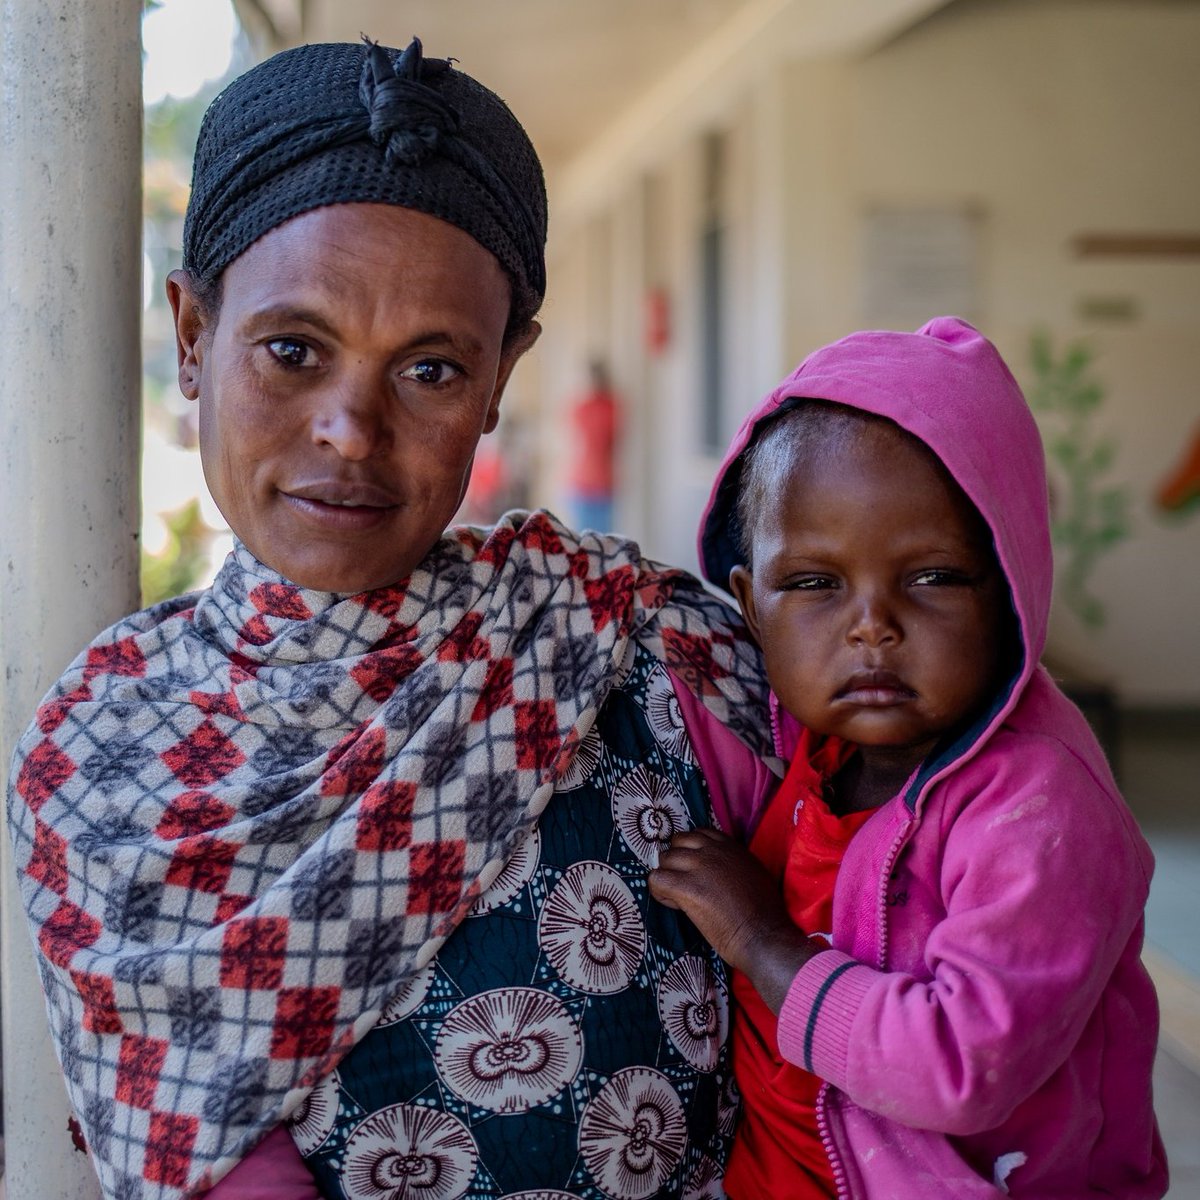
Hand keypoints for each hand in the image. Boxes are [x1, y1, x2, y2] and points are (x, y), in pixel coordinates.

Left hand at [649, 828, 817, 1011]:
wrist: (762, 934)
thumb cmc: (764, 911)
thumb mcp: (753, 871)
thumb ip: (733, 862)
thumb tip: (720, 867)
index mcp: (729, 846)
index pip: (698, 833)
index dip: (691, 851)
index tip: (695, 869)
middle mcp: (711, 851)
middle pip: (677, 844)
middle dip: (676, 862)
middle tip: (683, 883)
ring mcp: (698, 867)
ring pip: (665, 860)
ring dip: (667, 876)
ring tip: (677, 896)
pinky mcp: (686, 887)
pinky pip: (657, 880)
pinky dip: (660, 892)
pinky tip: (673, 904)